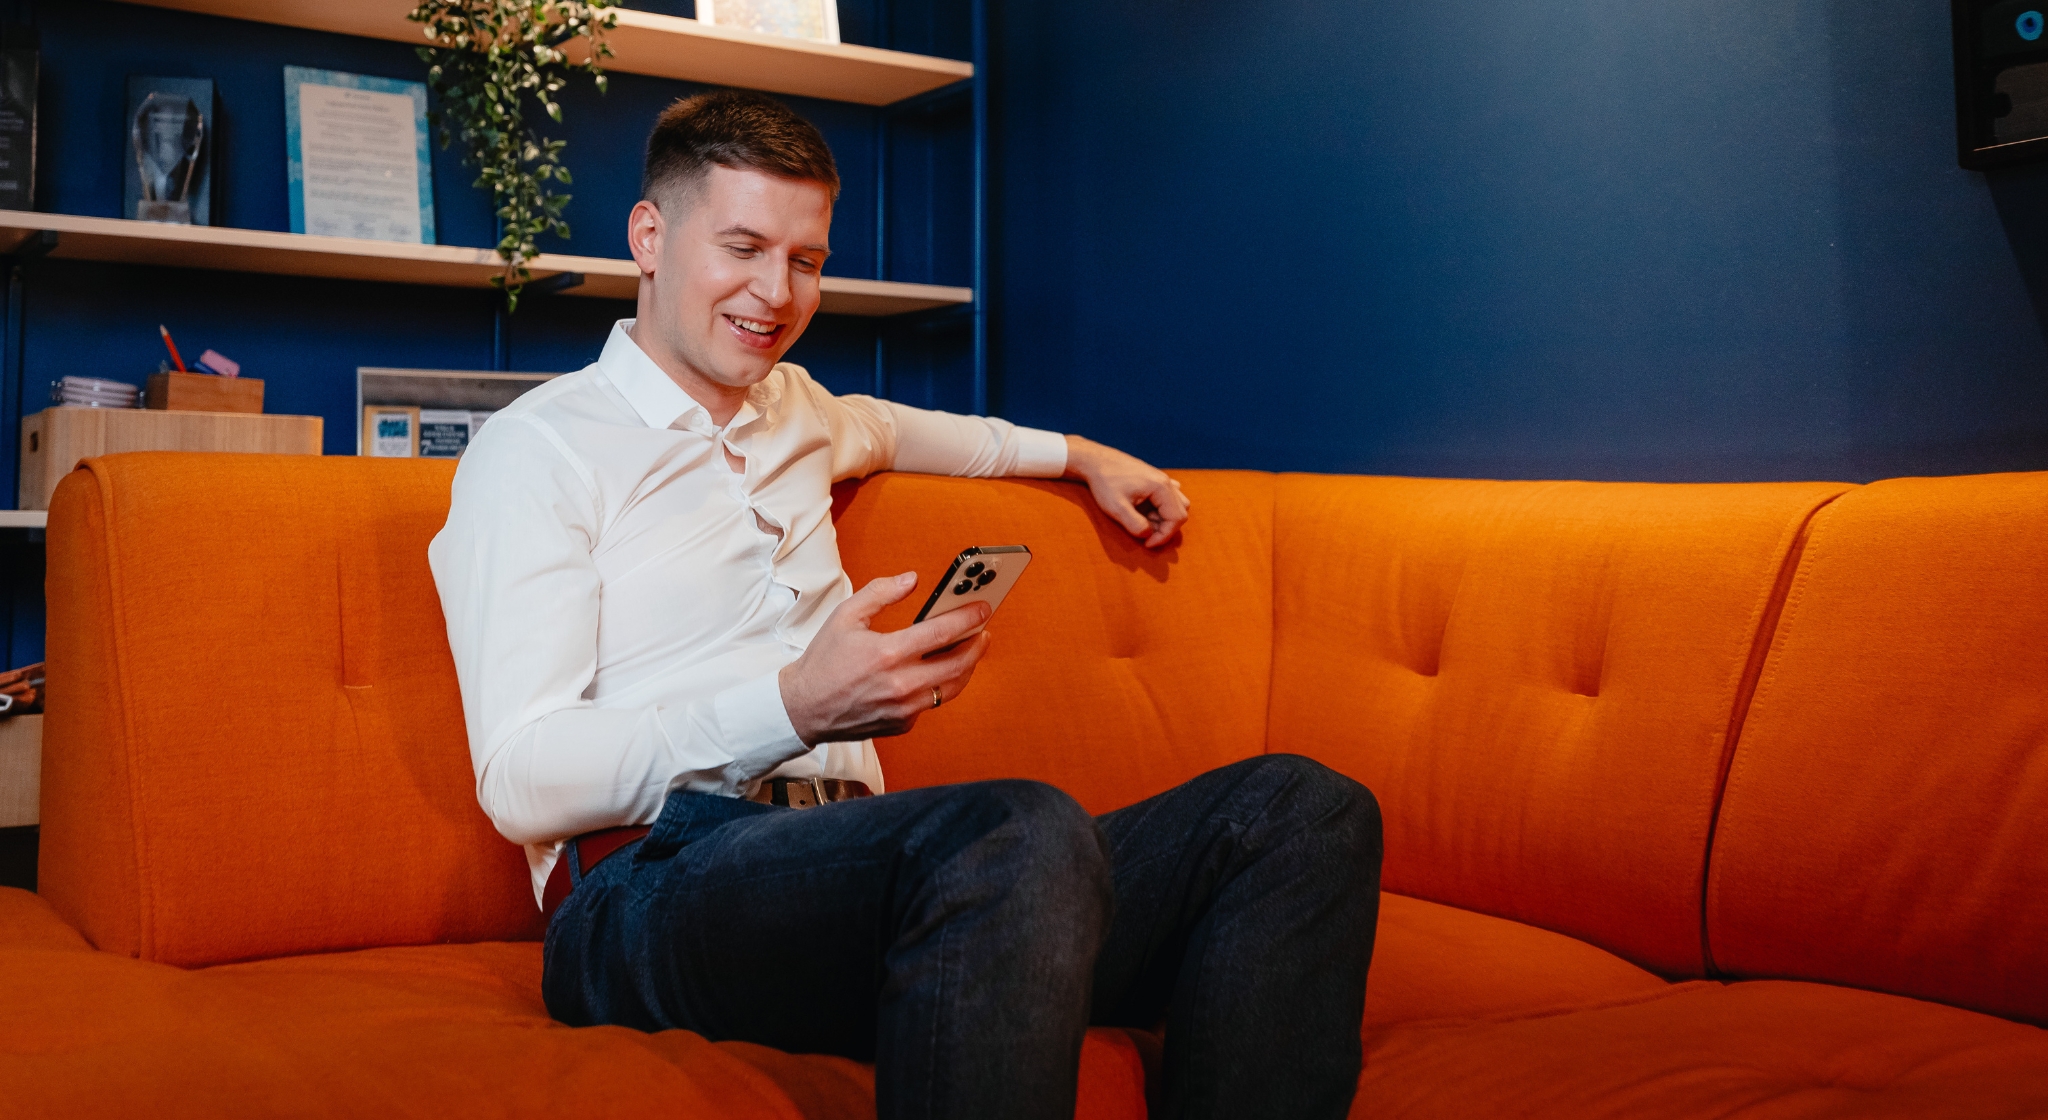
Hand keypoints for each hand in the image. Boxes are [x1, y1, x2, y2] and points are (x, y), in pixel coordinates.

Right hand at [778, 572, 991, 744]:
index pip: (941, 633)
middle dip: (977, 644)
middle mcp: (899, 684)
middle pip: (958, 664)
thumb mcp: (845, 616)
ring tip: (969, 649)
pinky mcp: (902, 724)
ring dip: (966, 666)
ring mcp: (903, 709)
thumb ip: (880, 593)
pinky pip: (931, 702)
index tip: (983, 608)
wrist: (803, 708)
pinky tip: (936, 670)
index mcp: (886, 653)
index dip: (968, 618)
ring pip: (952, 687)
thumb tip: (912, 579)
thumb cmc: (823, 661)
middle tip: (983, 630)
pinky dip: (938, 685)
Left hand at [1064, 435, 1189, 548]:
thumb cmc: (1105, 482)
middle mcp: (1166, 481)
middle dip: (1165, 528)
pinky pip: (1168, 497)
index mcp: (1161, 487)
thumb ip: (1135, 525)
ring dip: (1163, 519)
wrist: (1095, 461)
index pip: (1177, 519)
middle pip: (1180, 512)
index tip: (1147, 544)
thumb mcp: (1117, 508)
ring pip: (1176, 505)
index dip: (1164, 536)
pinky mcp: (1154, 479)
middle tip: (1144, 534)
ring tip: (1143, 521)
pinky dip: (1161, 508)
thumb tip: (1148, 535)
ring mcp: (1161, 478)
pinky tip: (1144, 510)